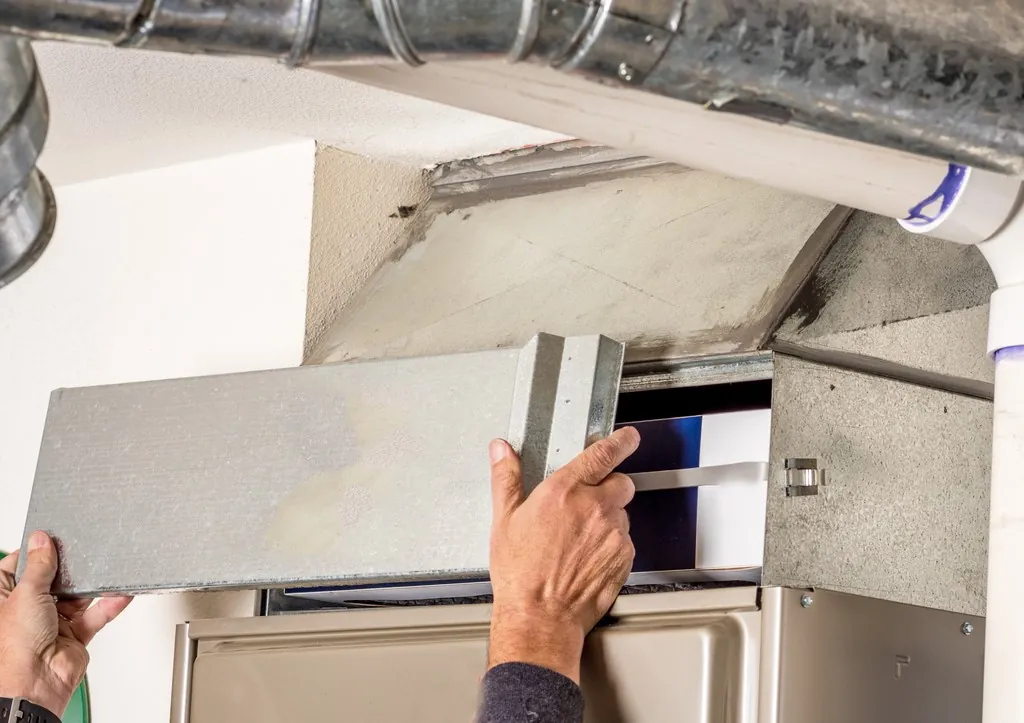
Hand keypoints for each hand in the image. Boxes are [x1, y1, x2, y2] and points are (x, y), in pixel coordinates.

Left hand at [0, 531, 131, 715]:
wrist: (36, 683)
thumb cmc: (15, 648)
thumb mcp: (26, 594)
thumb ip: (39, 566)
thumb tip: (41, 540)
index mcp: (5, 599)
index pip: (19, 568)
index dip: (34, 554)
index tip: (50, 539)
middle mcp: (28, 610)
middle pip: (52, 580)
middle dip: (68, 569)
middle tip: (81, 552)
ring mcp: (53, 622)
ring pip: (77, 596)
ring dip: (91, 586)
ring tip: (105, 569)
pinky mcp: (75, 633)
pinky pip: (96, 614)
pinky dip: (110, 604)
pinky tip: (120, 592)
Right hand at [487, 427, 639, 682]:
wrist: (540, 617)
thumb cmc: (521, 574)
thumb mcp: (504, 520)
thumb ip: (506, 478)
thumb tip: (501, 451)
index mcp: (564, 491)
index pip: (603, 453)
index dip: (620, 441)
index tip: (627, 437)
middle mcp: (594, 507)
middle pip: (621, 483)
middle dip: (610, 488)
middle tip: (588, 504)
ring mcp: (613, 533)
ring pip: (622, 514)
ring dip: (608, 519)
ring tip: (580, 540)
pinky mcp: (624, 557)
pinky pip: (625, 541)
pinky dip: (611, 544)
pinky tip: (587, 558)